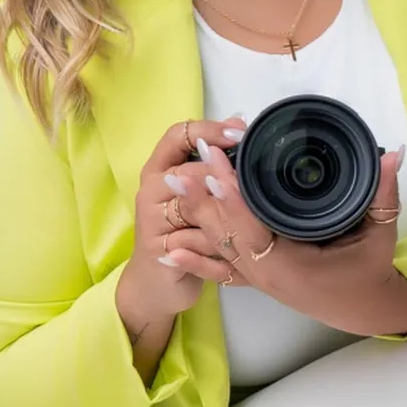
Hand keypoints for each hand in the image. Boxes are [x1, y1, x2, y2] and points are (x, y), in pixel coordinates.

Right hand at [116, 117, 249, 338]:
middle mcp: (151, 189)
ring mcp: (151, 218)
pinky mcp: (157, 247)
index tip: (240, 131)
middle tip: (256, 175)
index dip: (208, 130)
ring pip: (194, 206)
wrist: (158, 282)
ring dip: (224, 210)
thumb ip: (212, 166)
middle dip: (224, 174)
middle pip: (190, 170)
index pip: (177, 135)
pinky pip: (194, 239)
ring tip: (252, 210)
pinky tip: (239, 245)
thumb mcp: (198, 197)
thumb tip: (241, 124)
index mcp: (160, 169)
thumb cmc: (184, 233)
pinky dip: (218, 242)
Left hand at [178, 140, 406, 335]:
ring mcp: (257, 280)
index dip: (232, 197)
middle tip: (183, 165)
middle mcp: (266, 275)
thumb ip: (384, 193)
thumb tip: (391, 154)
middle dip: (204, 199)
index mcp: (290, 265)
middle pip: (226, 235)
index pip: (252, 226)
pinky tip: (168, 249)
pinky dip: (194, 258)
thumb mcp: (381, 233)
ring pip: (218, 247)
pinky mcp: (256, 280)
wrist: (365, 310)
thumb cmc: (371, 272)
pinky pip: (219, 268)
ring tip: (172, 184)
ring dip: (194, 217)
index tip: (214, 167)